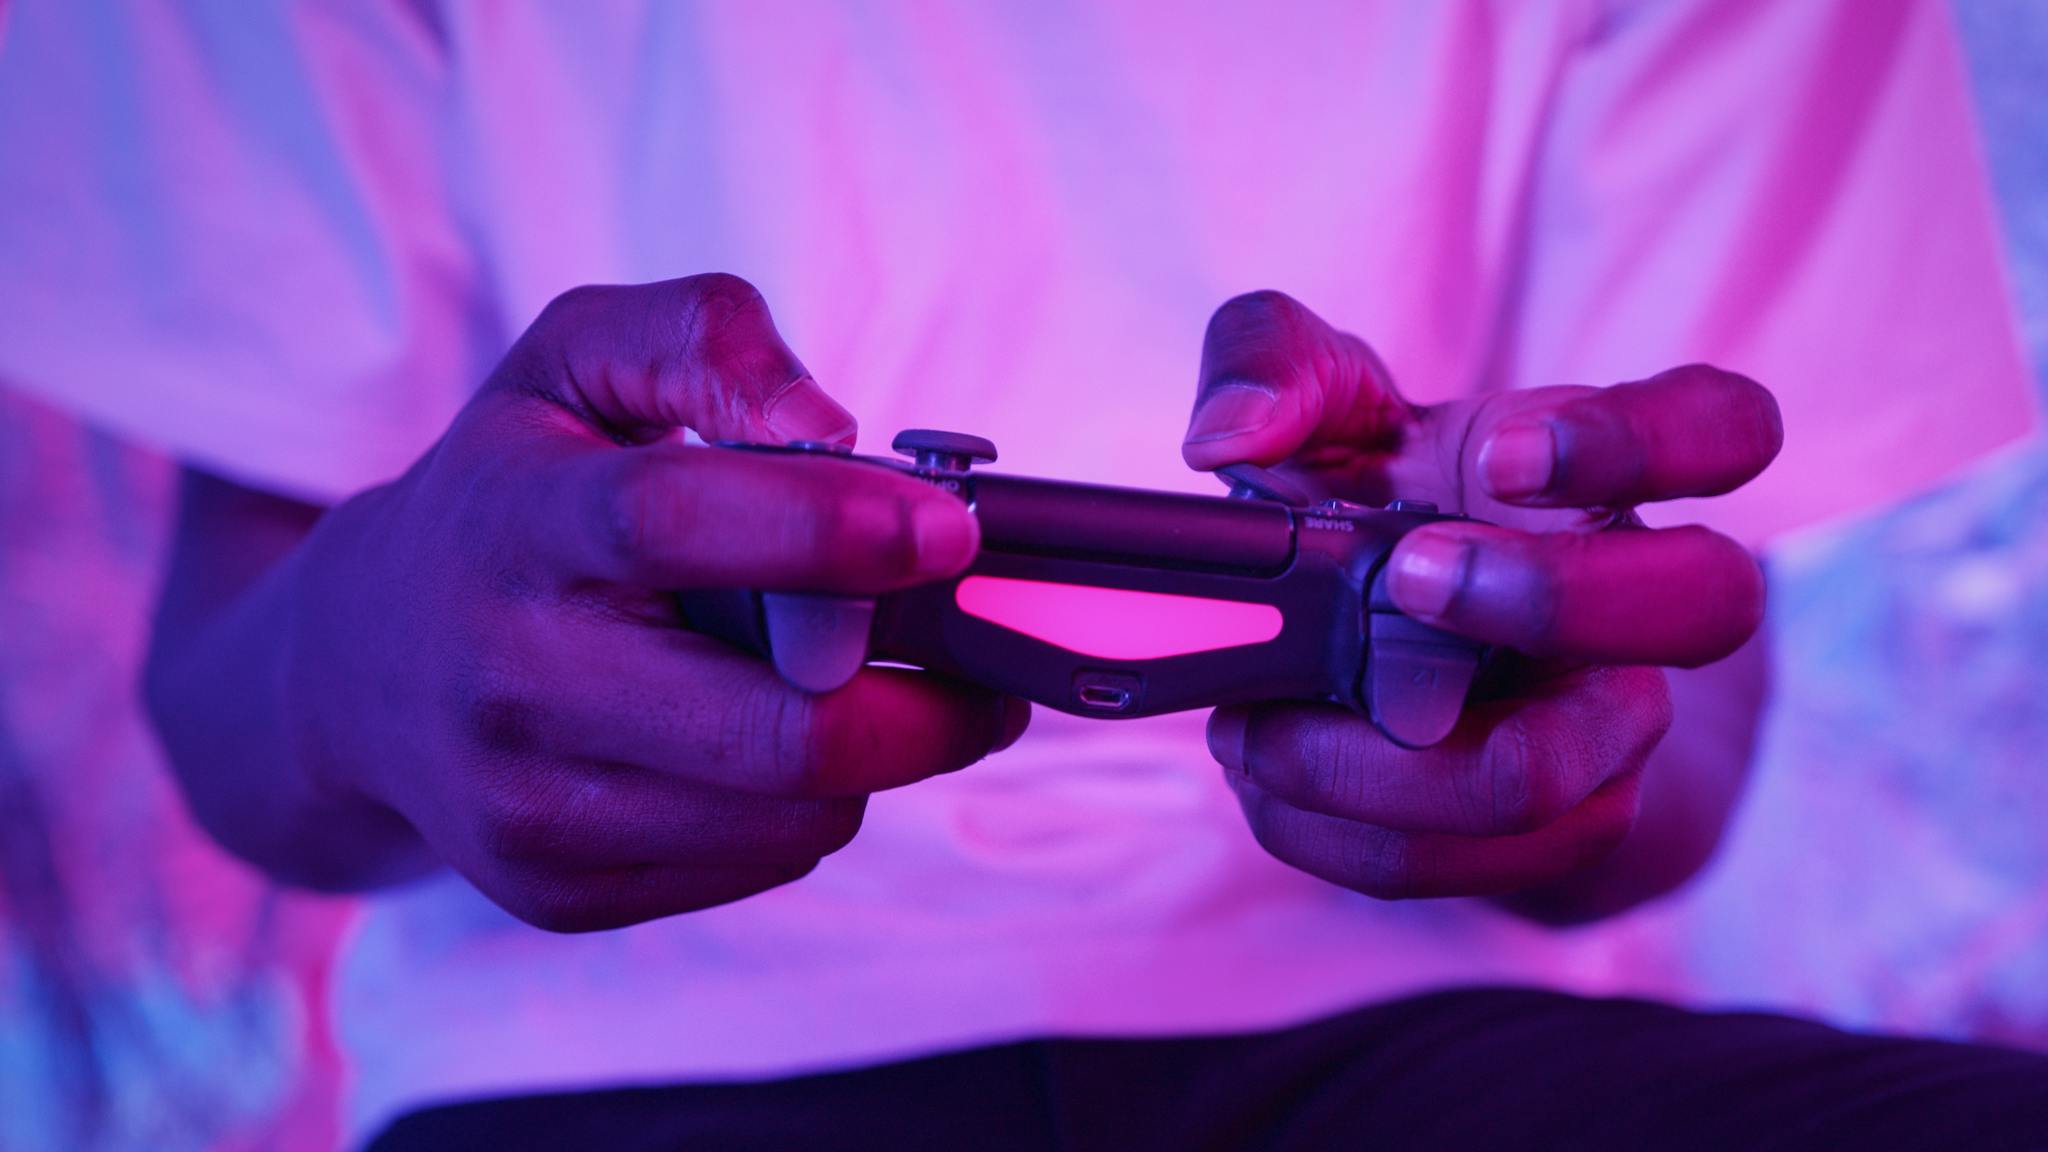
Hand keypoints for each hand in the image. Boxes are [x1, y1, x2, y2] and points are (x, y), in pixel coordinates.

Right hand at [287, 275, 1027, 929]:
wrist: (361, 668)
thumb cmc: (510, 492)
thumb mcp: (576, 359)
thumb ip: (705, 337)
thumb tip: (832, 427)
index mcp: (518, 524)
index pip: (672, 525)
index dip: (830, 530)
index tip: (948, 532)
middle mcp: (510, 679)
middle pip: (779, 735)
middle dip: (927, 702)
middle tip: (980, 649)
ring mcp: (528, 806)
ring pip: (796, 817)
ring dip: (879, 752)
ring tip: (872, 684)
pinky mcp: (557, 891)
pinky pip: (761, 865)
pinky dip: (807, 804)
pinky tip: (774, 741)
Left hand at [1183, 291, 1778, 899]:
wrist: (1369, 644)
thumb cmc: (1364, 497)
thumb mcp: (1308, 408)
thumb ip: (1267, 364)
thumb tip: (1229, 439)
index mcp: (1602, 474)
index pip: (1723, 427)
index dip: (1640, 442)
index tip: (1499, 458)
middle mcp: (1642, 606)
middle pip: (1706, 606)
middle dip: (1545, 599)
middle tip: (1402, 578)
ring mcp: (1609, 731)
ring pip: (1558, 780)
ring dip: (1386, 764)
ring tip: (1262, 722)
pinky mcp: (1550, 834)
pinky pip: (1466, 868)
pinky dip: (1338, 835)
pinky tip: (1268, 780)